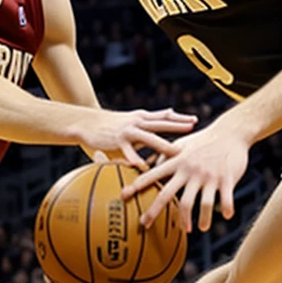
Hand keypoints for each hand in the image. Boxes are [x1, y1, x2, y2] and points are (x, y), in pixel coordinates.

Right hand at [76, 108, 196, 170]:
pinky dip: (137, 159)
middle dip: (178, 125)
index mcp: (142, 117)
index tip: (194, 120)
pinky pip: (129, 152)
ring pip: (150, 137)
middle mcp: (138, 121)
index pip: (165, 115)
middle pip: (162, 122)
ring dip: (164, 144)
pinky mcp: (118, 140)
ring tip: (177, 152)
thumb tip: (164, 127)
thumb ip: (146, 127)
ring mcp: (128, 130)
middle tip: (193, 128)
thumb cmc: (110, 126)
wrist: (86, 122)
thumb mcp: (131, 123)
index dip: (180, 117)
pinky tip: (144, 167)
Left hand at [121, 120, 249, 230]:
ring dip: (197, 219)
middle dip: (154, 211)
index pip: (154, 175)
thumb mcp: (183, 144)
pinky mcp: (227, 179)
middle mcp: (190, 170)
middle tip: (144, 225)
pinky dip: (227, 209)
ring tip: (194, 229)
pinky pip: (225, 199)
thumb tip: (151, 166)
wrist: (231, 132)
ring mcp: (208, 176)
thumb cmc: (204, 140)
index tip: (124, 196)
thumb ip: (167, 156)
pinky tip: (227, 217)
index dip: (138, 185)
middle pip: (168, 194)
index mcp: (178, 161)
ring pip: (200, 203)